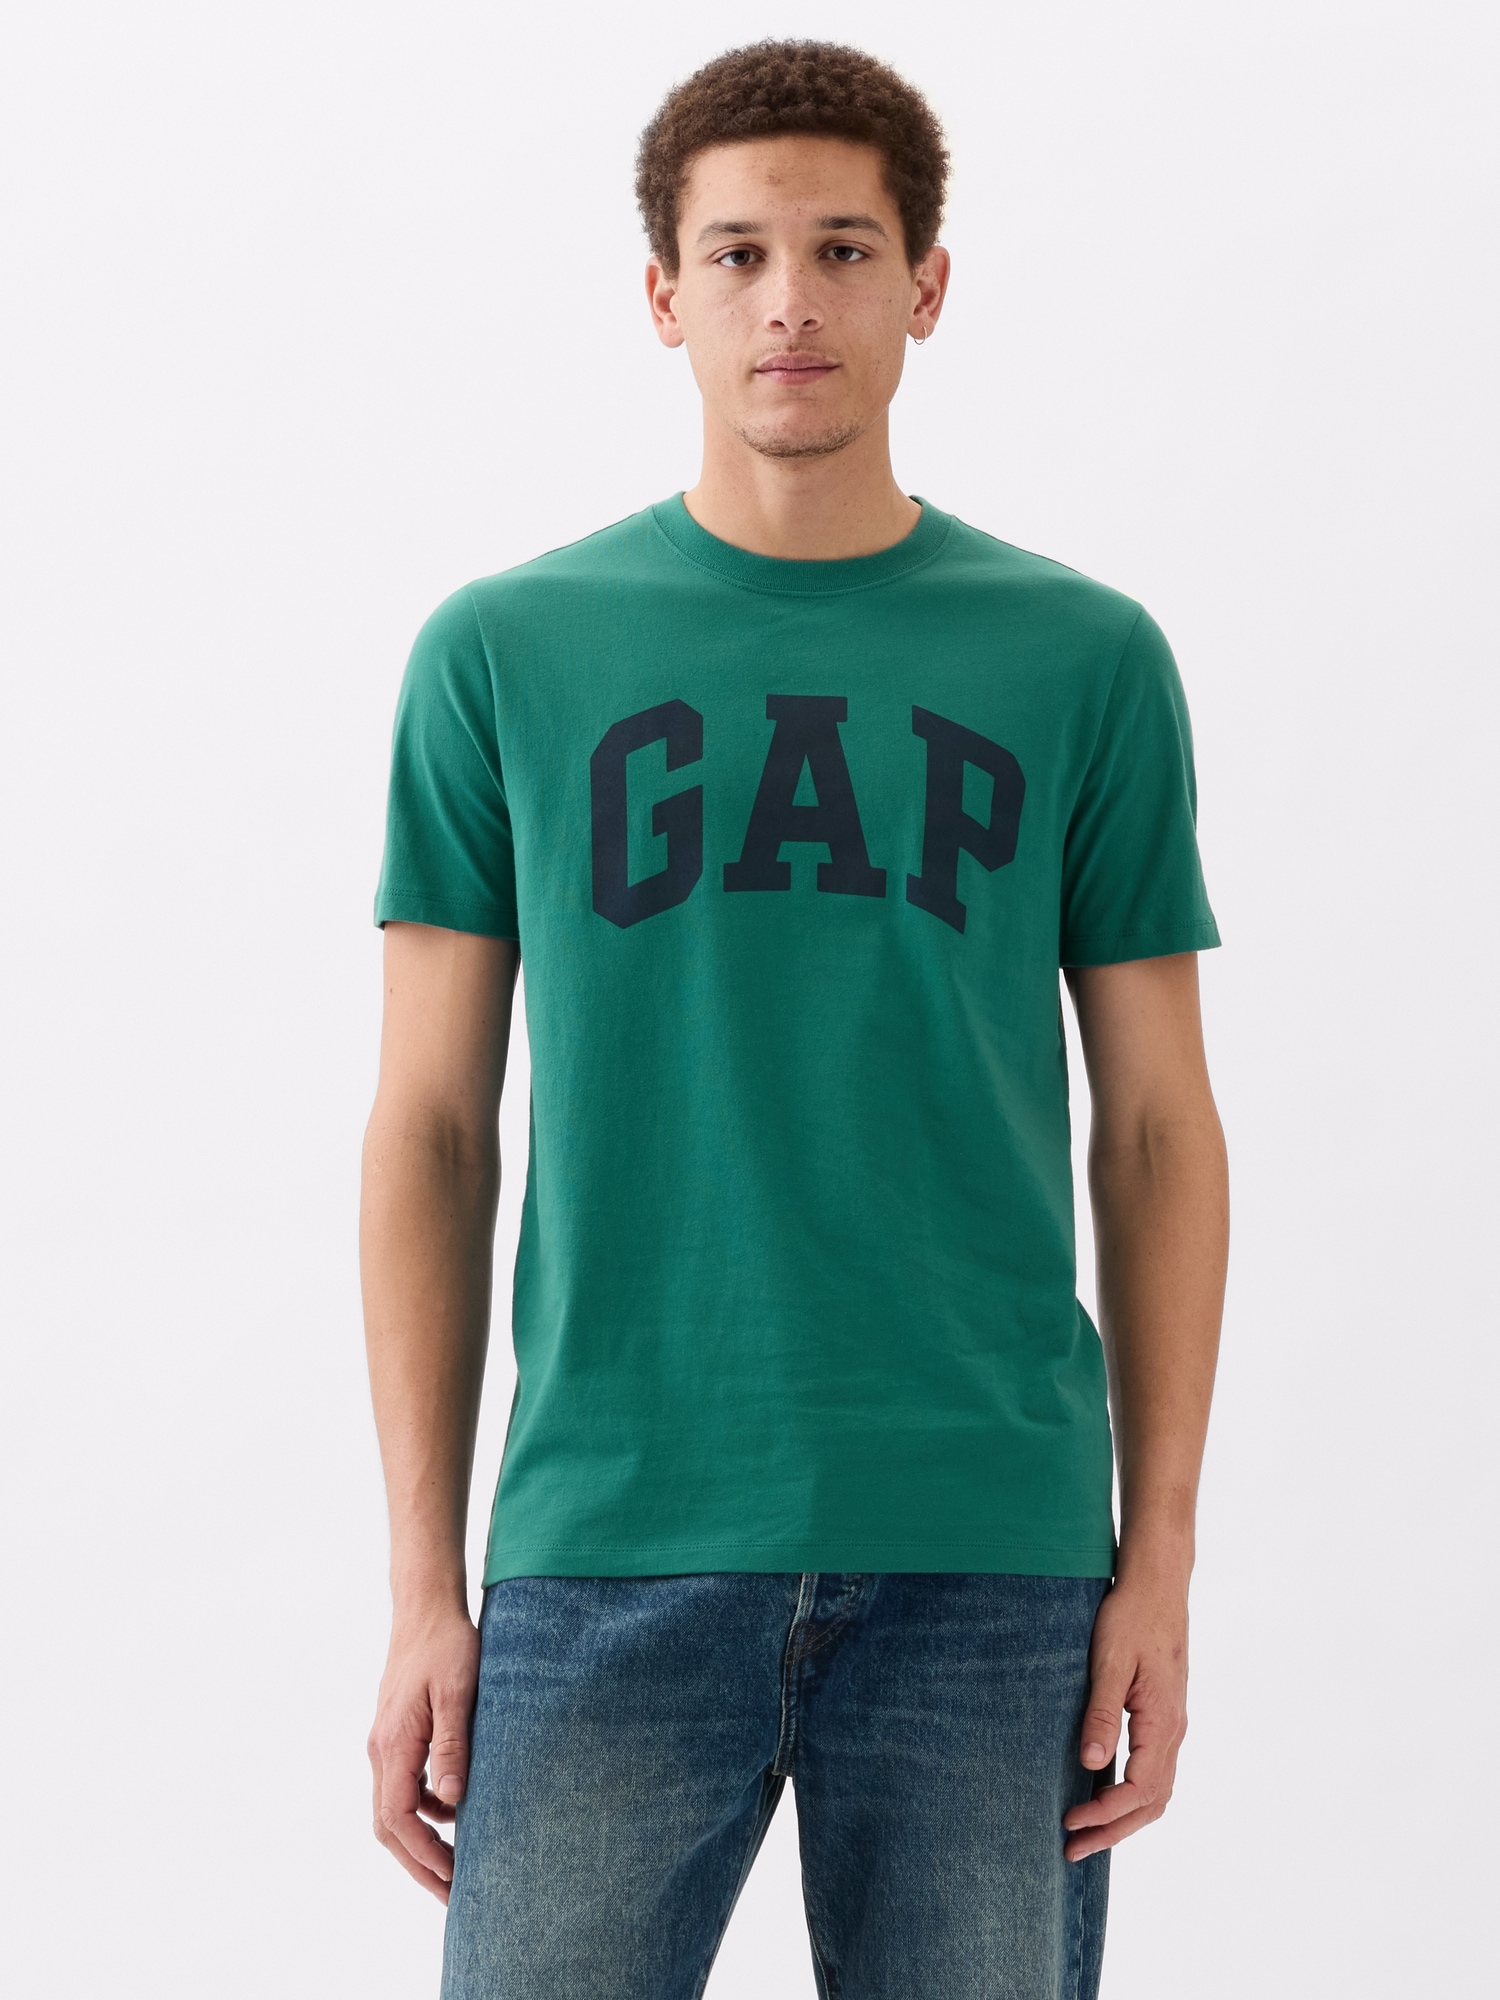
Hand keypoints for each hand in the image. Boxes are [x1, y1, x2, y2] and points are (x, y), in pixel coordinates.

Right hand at [368, 1605, 480, 1901]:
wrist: (425, 1607)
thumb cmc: (447, 1645)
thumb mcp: (459, 1692)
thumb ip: (454, 1746)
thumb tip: (452, 1804)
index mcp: (394, 1744)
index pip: (399, 1818)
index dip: (424, 1855)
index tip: (454, 1879)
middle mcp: (381, 1749)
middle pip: (389, 1826)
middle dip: (418, 1864)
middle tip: (452, 1895)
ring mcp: (385, 1742)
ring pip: (393, 1810)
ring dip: (419, 1843)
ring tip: (454, 1867)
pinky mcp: (396, 1734)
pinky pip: (403, 1787)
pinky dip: (423, 1811)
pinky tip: (452, 1815)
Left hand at [1062, 1565, 1188, 1860]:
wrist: (1157, 1584)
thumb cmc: (1130, 1616)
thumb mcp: (1110, 1661)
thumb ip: (1102, 1713)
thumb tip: (1091, 1764)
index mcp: (1163, 1722)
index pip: (1140, 1790)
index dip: (1106, 1814)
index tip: (1070, 1823)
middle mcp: (1175, 1731)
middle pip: (1151, 1803)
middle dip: (1113, 1831)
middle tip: (1072, 1849)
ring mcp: (1173, 1725)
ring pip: (1156, 1791)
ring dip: (1123, 1818)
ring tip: (1086, 1833)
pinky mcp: (1164, 1715)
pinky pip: (1154, 1771)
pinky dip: (1132, 1795)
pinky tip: (1104, 1793)